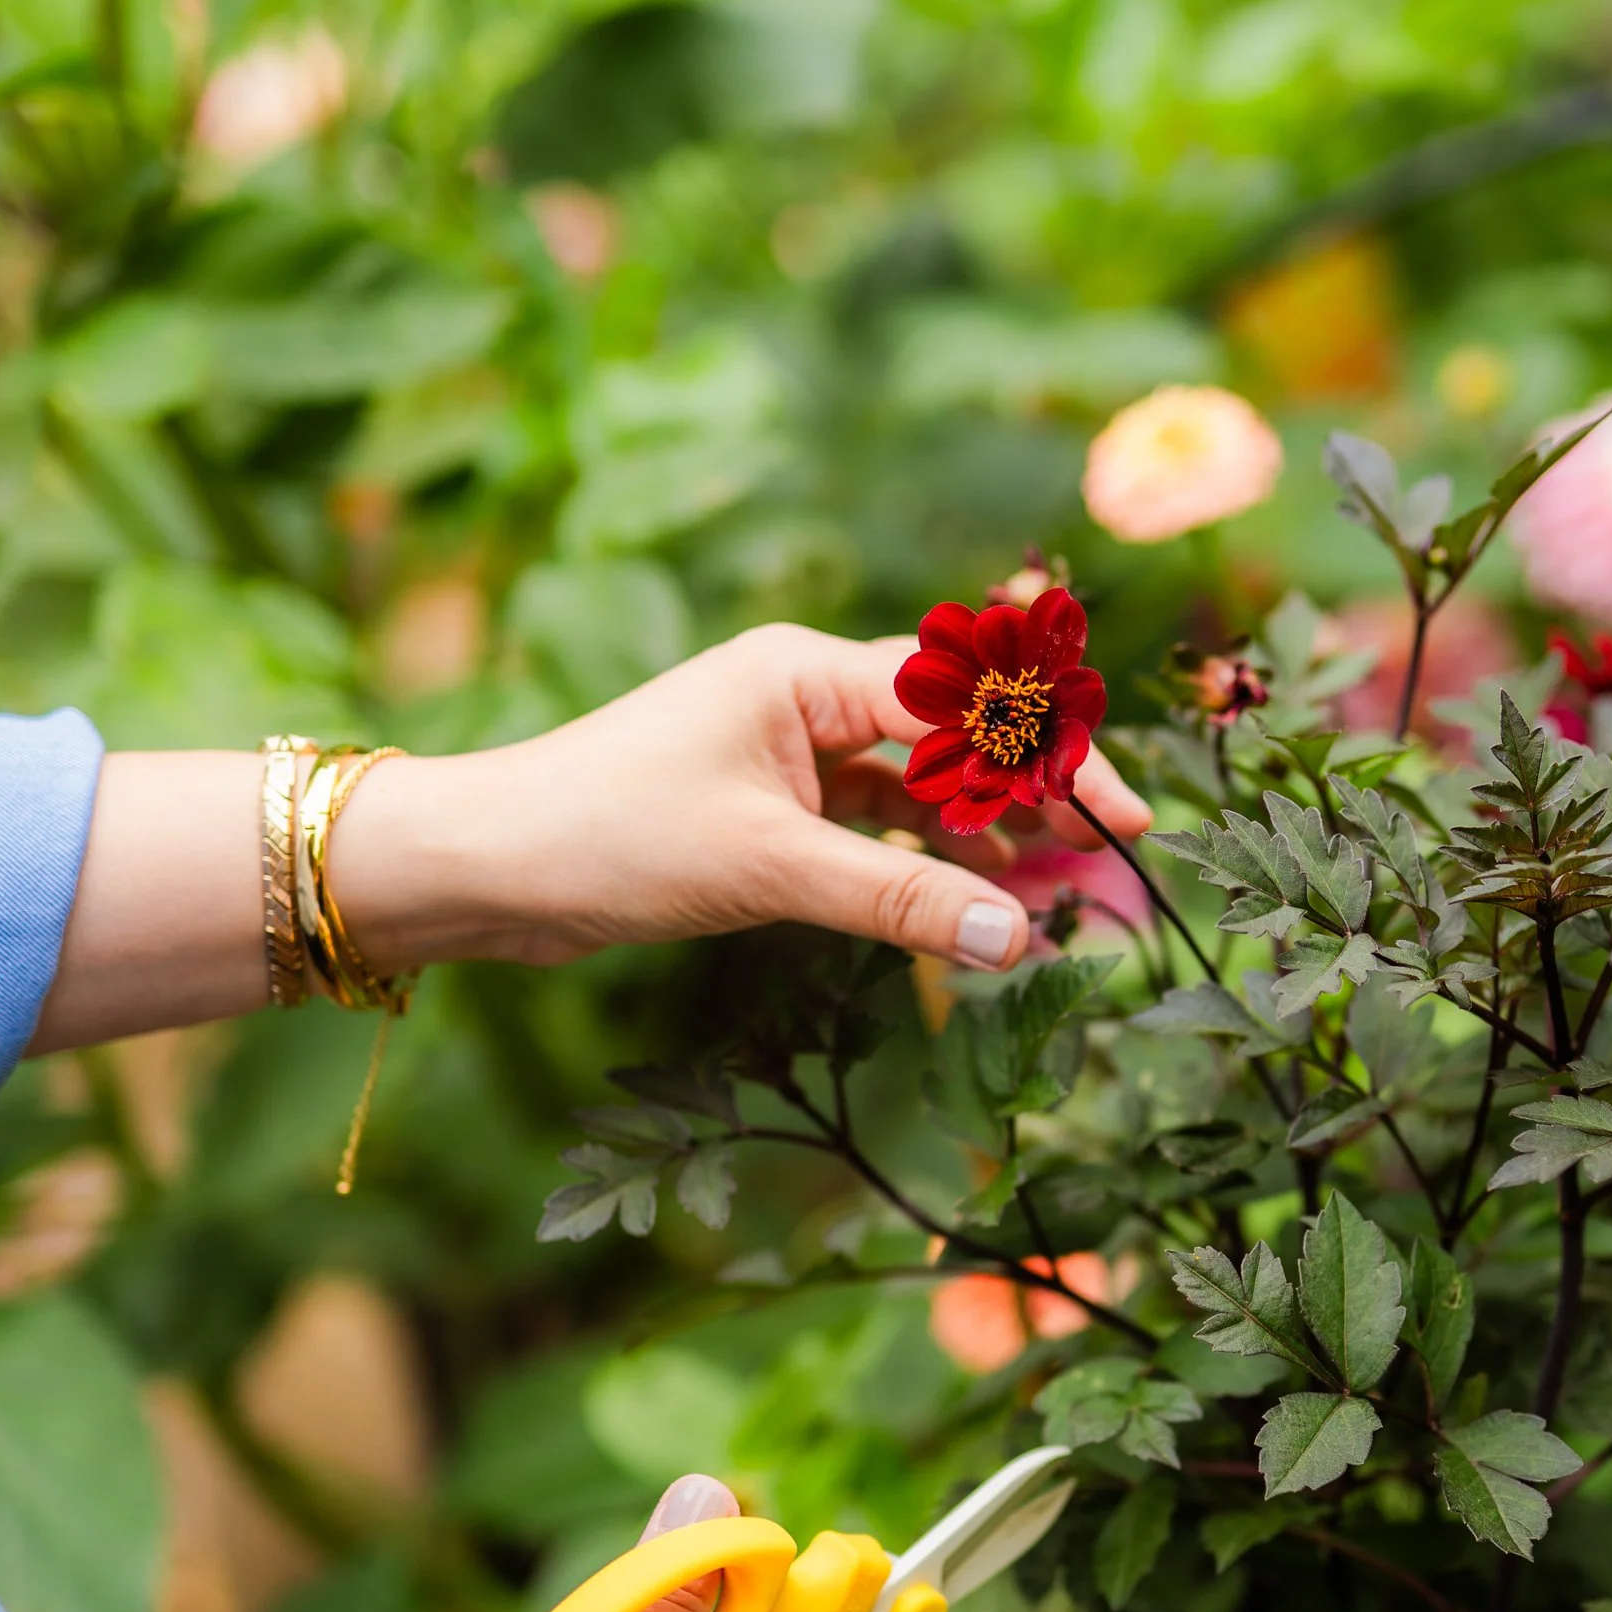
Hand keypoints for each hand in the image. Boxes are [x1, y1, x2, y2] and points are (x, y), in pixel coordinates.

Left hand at [339, 620, 1153, 977]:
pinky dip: (923, 865)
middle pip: (953, 739)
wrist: (486, 870)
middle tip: (1112, 860)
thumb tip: (1016, 937)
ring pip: (917, 791)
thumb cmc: (607, 837)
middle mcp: (802, 699)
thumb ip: (898, 899)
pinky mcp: (764, 812)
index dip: (1051, 761)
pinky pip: (871, 831)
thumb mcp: (767, 869)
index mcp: (805, 673)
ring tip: (1060, 890)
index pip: (964, 705)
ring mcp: (784, 755)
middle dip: (1033, 797)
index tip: (1125, 819)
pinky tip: (976, 903)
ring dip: (984, 837)